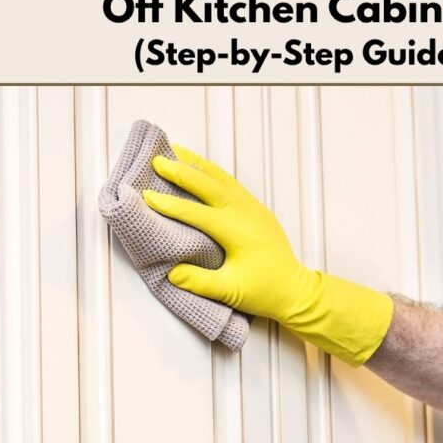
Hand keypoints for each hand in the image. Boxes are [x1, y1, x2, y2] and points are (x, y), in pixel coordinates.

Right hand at [143, 145, 392, 365]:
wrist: (295, 290)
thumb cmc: (264, 291)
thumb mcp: (230, 291)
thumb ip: (199, 282)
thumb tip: (170, 273)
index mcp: (236, 230)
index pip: (196, 213)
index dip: (170, 205)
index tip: (146, 195)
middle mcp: (244, 212)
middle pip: (208, 185)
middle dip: (181, 172)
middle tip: (157, 160)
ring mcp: (253, 208)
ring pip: (221, 178)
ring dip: (198, 165)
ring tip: (176, 151)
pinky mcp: (257, 210)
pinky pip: (232, 183)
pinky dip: (213, 173)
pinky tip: (202, 169)